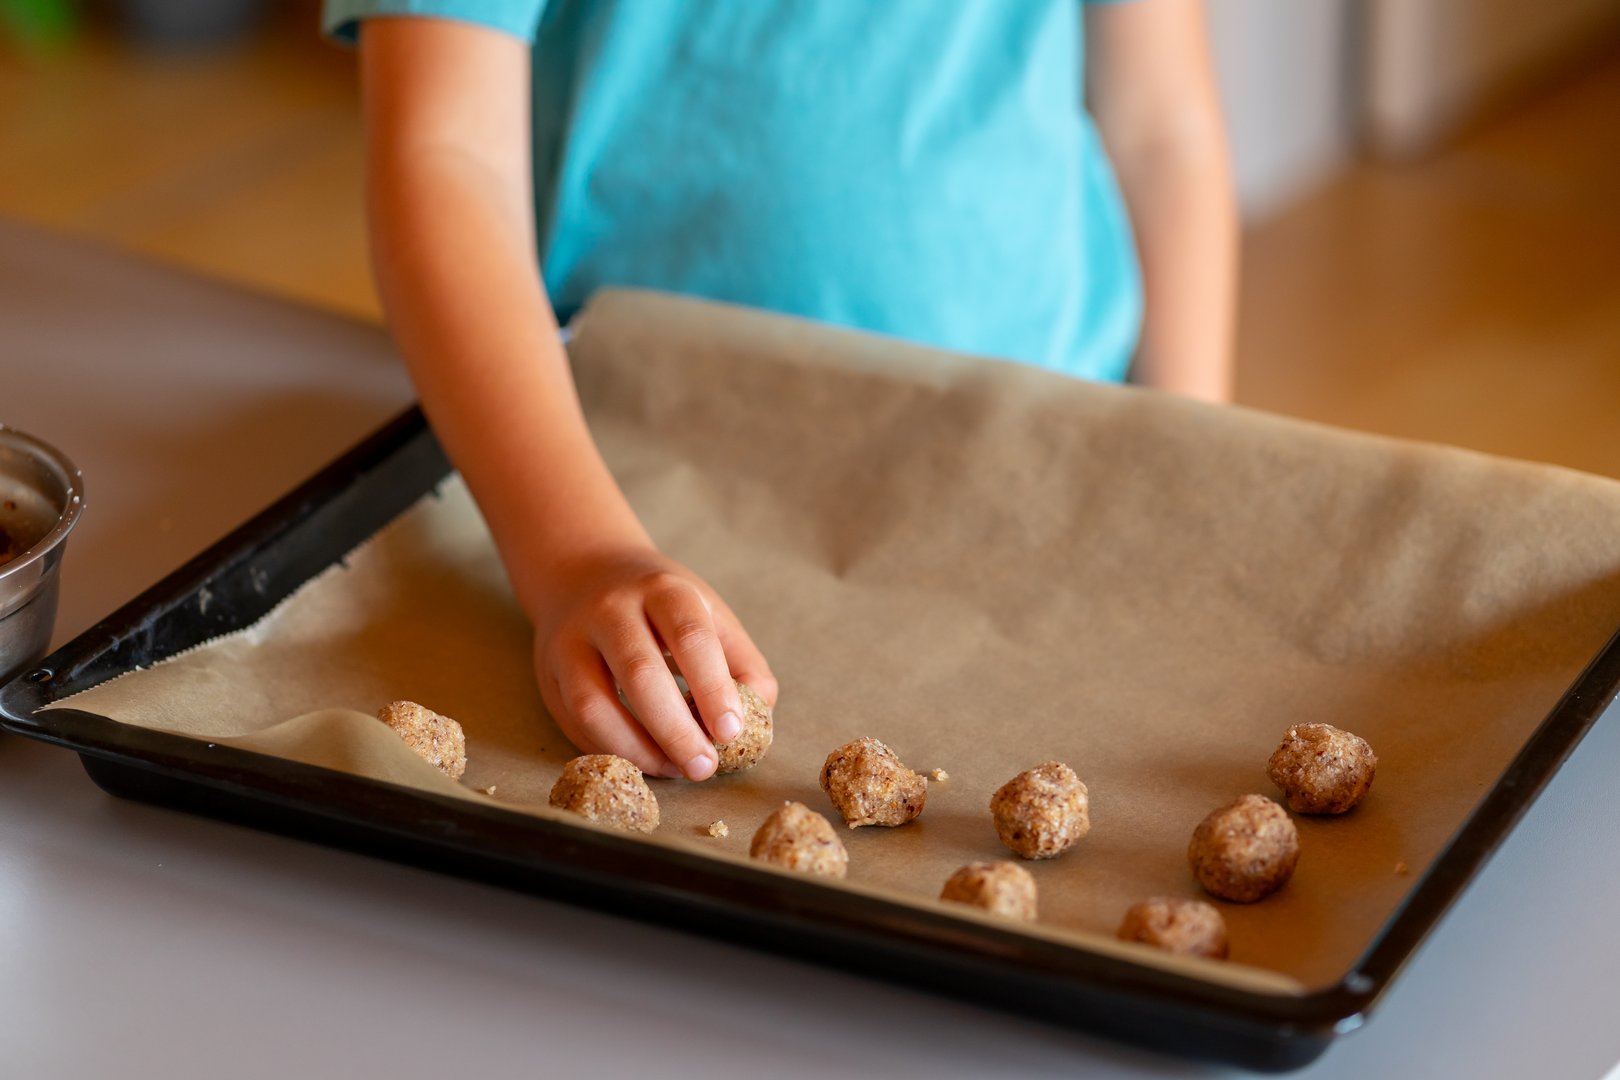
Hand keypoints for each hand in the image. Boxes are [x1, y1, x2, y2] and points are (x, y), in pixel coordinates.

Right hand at [530, 548, 776, 780]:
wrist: (583, 573)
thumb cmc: (661, 605)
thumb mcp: (708, 613)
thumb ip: (740, 660)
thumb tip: (758, 714)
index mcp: (662, 590)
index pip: (690, 637)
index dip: (713, 688)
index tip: (731, 731)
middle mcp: (611, 611)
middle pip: (639, 672)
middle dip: (675, 729)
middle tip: (703, 766)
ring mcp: (570, 642)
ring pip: (593, 704)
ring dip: (637, 748)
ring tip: (673, 770)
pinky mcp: (546, 675)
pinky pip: (574, 723)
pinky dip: (611, 749)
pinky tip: (643, 760)